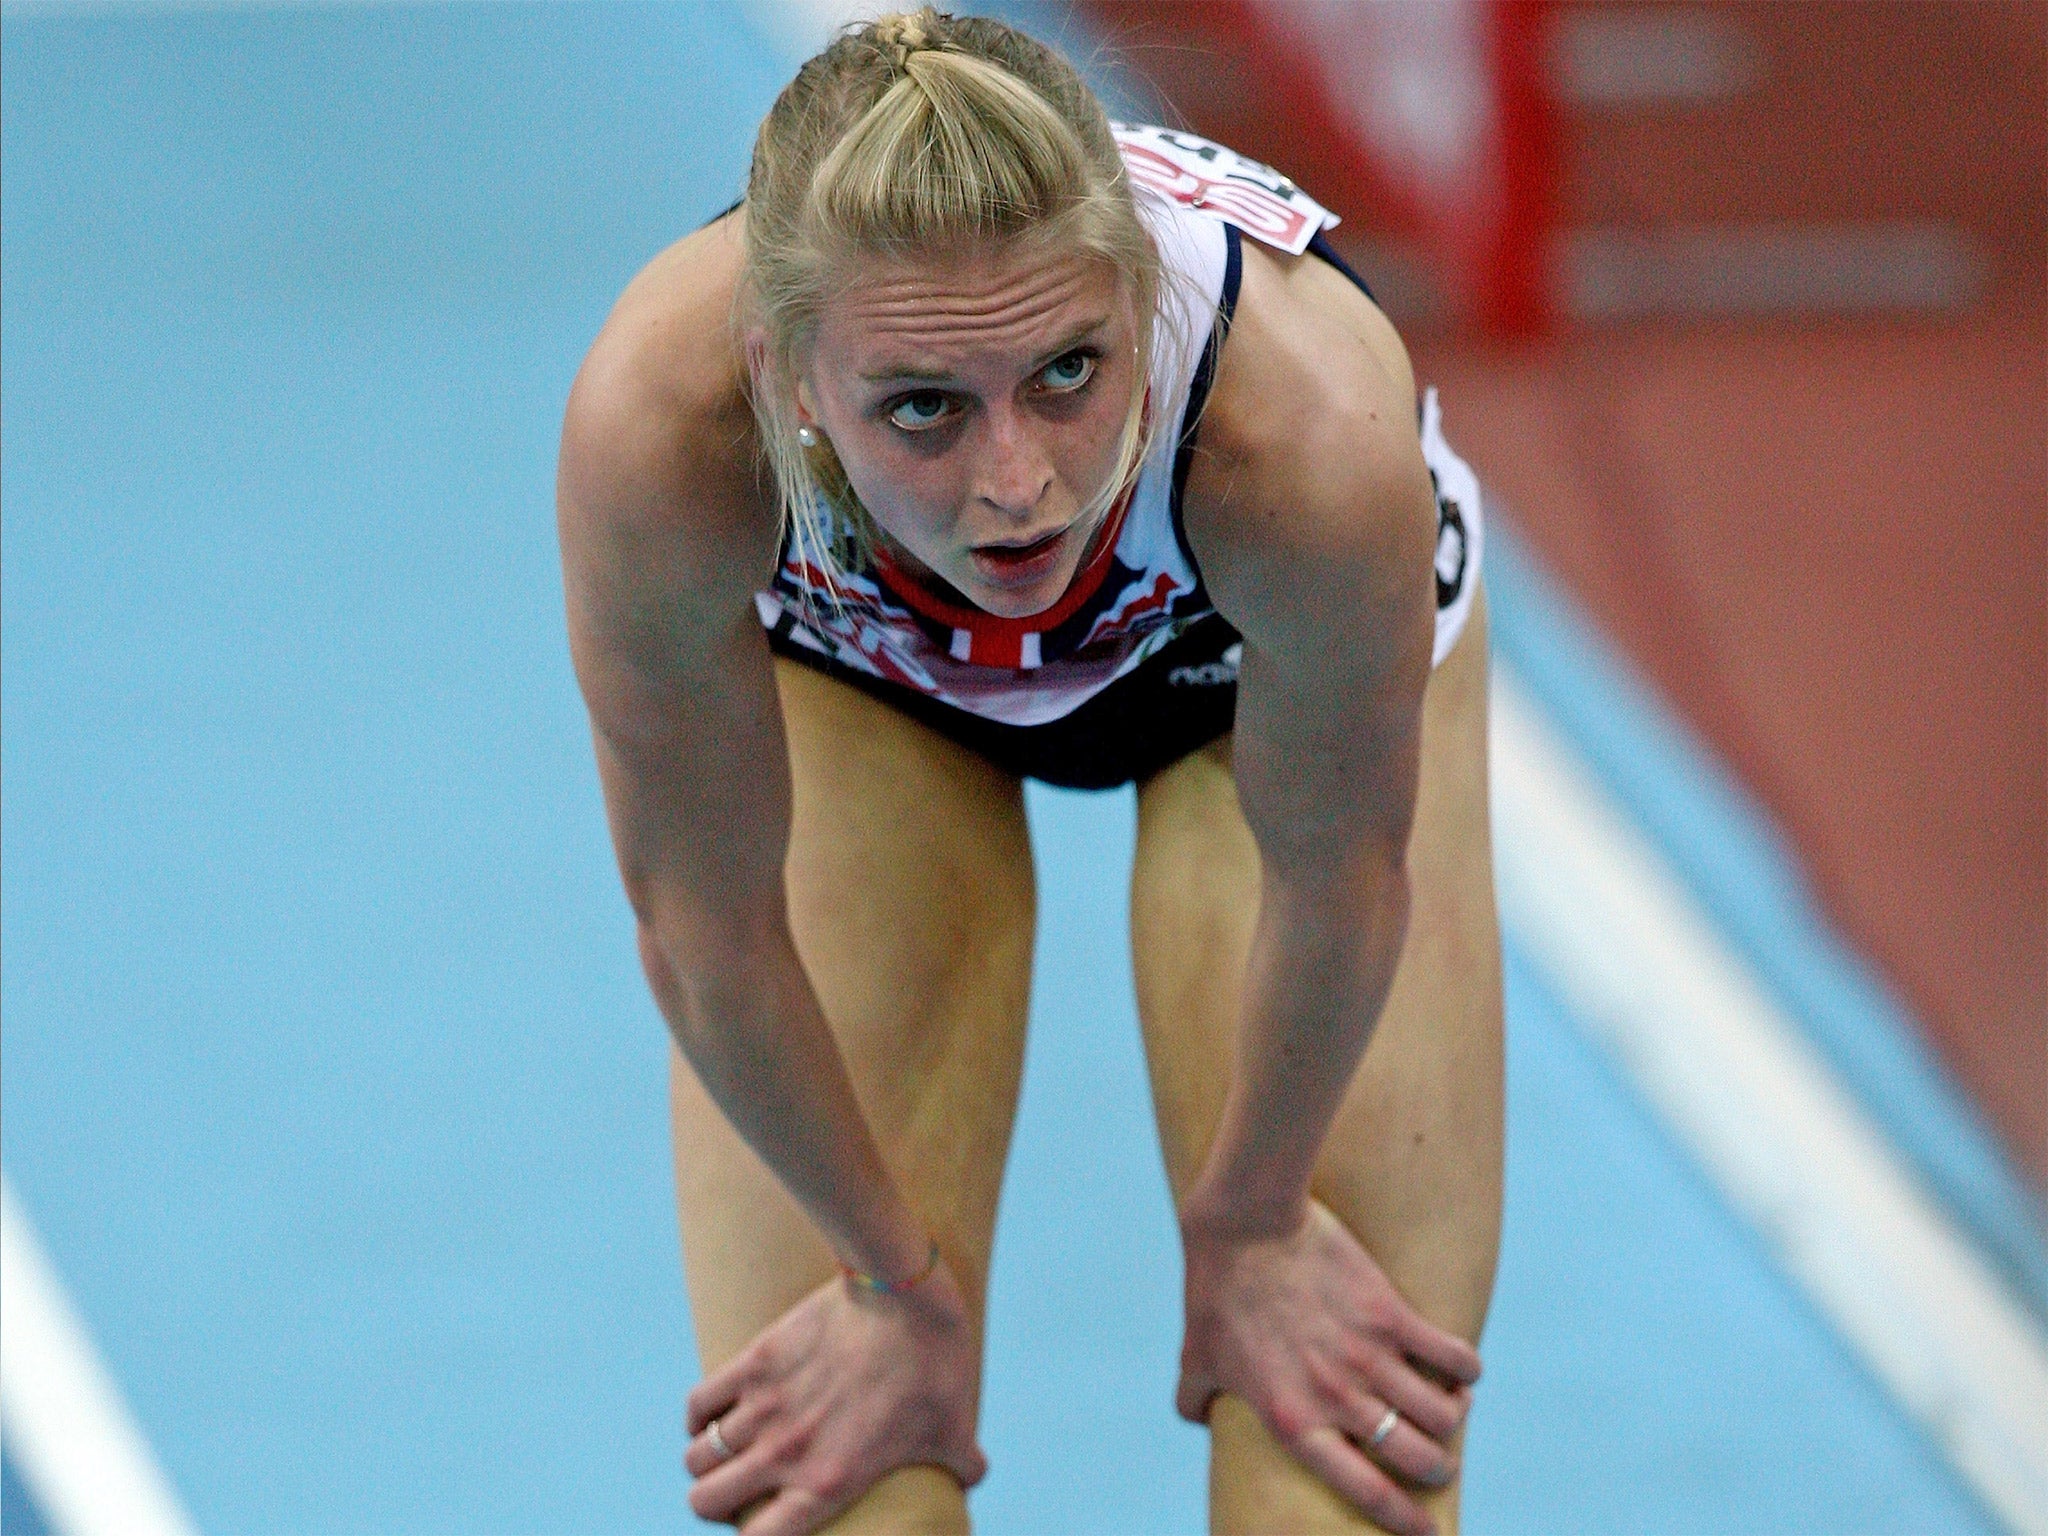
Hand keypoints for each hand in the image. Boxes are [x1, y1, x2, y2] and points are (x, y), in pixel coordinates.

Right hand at [682, 1257, 987, 1534]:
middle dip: (715, 1502)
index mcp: (828, 1483)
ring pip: (698, 1456)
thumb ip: (961, 1466)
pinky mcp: (754, 1361)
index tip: (766, 1526)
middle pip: (705, 1501)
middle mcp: (785, 1454)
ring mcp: (763, 1407)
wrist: (905, 1294)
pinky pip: (699, 1404)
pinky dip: (699, 1417)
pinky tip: (714, 1417)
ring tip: (727, 1454)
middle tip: (738, 1490)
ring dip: (708, 1460)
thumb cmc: (935, 1366)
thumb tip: (974, 1477)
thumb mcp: (955, 1429)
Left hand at [1175, 1195, 1481, 1535]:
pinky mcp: (1390, 1313)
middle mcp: (1338, 1399)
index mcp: (1294, 1421)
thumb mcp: (1195, 1355)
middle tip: (1437, 1461)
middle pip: (1419, 1458)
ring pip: (1444, 1414)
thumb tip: (1194, 1418)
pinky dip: (1467, 1369)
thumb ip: (1194, 1397)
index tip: (1427, 1531)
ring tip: (1451, 1408)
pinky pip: (1451, 1356)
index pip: (1364, 1490)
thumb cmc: (1216, 1290)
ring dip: (1454, 1418)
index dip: (1403, 1519)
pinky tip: (1464, 1370)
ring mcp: (1369, 1357)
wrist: (1247, 1223)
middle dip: (1436, 1468)